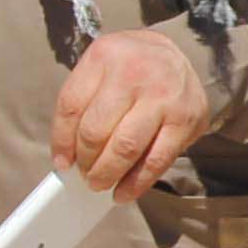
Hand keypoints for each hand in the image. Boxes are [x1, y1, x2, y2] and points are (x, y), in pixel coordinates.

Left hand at [51, 27, 212, 202]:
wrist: (183, 54)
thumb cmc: (132, 68)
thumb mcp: (101, 68)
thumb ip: (82, 103)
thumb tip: (67, 156)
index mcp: (104, 56)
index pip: (71, 106)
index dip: (61, 141)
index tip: (62, 162)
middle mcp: (134, 73)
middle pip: (95, 130)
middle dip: (86, 161)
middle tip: (85, 174)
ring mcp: (163, 97)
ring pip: (125, 148)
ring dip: (107, 174)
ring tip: (99, 183)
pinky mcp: (185, 120)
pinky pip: (155, 160)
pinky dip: (136, 183)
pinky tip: (124, 192)